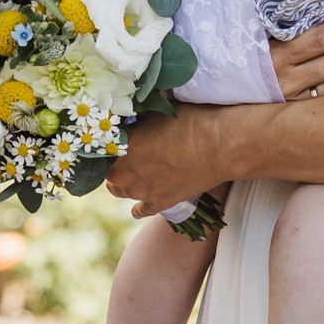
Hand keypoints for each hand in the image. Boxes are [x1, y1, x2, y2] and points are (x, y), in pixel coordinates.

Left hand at [108, 107, 226, 218]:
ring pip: (120, 190)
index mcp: (120, 146)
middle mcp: (125, 173)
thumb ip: (137, 122)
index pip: (102, 147)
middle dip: (116, 163)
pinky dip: (139, 204)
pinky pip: (139, 209)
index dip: (109, 143)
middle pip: (109, 171)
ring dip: (127, 181)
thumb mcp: (157, 113)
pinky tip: (142, 198)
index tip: (117, 139)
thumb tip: (130, 121)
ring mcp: (142, 191)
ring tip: (139, 171)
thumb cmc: (191, 121)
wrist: (221, 146)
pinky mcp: (160, 203)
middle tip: (129, 153)